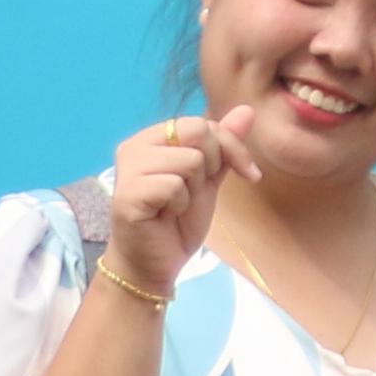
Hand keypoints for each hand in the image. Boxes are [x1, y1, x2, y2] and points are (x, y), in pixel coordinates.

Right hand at [97, 111, 258, 299]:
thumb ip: (224, 146)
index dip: (231, 148)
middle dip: (210, 167)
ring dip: (193, 190)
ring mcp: (128, 169)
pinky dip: (179, 205)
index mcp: (151, 139)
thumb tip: (247, 110)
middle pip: (197, 132)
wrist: (153, 265)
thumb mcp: (209, 180)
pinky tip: (164, 216)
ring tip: (174, 206)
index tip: (248, 174)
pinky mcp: (128, 193)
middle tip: (192, 193)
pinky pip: (175, 185)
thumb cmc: (177, 223)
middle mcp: (134, 146)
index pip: (202, 124)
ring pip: (190, 160)